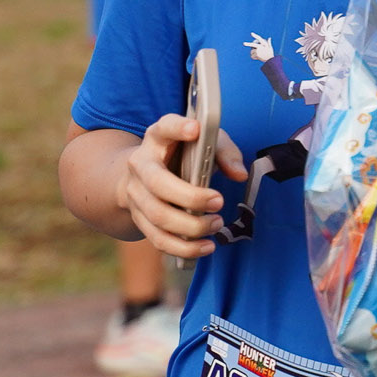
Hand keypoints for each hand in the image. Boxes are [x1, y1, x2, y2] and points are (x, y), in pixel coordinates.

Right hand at [121, 113, 248, 260]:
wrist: (144, 175)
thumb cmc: (182, 154)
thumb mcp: (204, 143)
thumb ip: (224, 152)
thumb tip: (239, 174)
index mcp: (157, 138)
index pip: (164, 128)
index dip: (178, 128)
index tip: (196, 129)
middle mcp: (140, 165)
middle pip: (158, 183)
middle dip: (190, 197)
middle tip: (219, 201)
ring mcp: (136, 194)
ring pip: (157, 216)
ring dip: (190, 226)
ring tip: (217, 224)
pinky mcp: (140, 219)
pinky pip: (158, 239)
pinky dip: (184, 248)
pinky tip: (206, 247)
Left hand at [244, 32, 272, 61]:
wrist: (271, 60)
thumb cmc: (270, 53)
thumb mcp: (270, 47)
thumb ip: (268, 42)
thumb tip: (269, 38)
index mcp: (263, 44)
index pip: (259, 38)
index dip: (255, 36)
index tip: (251, 33)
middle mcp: (260, 47)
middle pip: (252, 45)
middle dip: (248, 44)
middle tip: (243, 43)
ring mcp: (258, 51)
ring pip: (252, 52)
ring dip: (253, 53)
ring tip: (258, 55)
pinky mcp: (257, 55)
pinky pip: (252, 56)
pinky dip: (254, 57)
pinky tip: (258, 57)